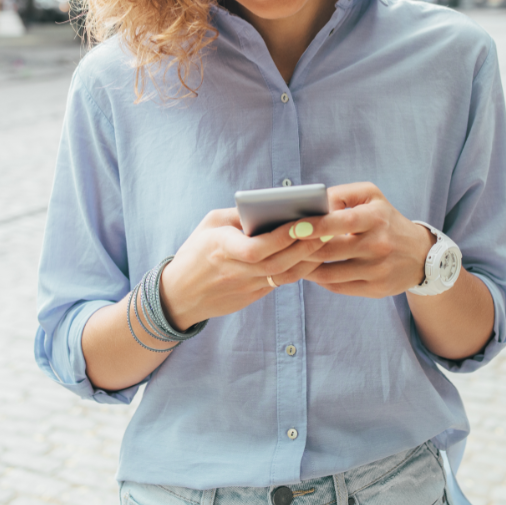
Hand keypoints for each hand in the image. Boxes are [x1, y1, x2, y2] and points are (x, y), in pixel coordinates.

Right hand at [159, 208, 325, 329]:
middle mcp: (234, 270)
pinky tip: (312, 256)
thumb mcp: (209, 224)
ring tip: (324, 240)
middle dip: (304, 246)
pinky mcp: (251, 297)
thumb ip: (238, 215)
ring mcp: (244, 287)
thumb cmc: (195, 251)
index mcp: (220, 248)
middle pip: (277, 262)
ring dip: (307, 259)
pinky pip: (280, 284)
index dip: (281, 237)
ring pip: (284, 276)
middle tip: (325, 228)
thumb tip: (270, 207)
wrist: (179, 295)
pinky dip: (298, 270)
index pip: (256, 248)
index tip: (301, 221)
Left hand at [298, 182, 433, 297]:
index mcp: (376, 218)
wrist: (421, 254)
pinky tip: (311, 272)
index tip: (292, 227)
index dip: (315, 225)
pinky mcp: (376, 290)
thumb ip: (340, 195)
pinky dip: (320, 280)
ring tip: (291, 260)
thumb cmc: (386, 219)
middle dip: (302, 250)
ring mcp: (378, 270)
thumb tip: (311, 204)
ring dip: (306, 268)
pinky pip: (338, 287)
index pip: (341, 221)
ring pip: (329, 273)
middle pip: (330, 250)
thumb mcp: (371, 197)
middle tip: (282, 247)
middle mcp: (379, 244)